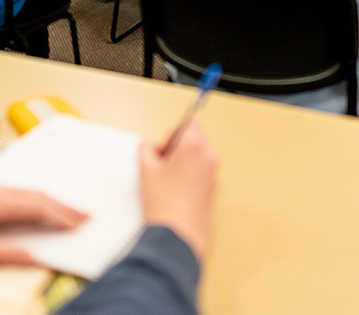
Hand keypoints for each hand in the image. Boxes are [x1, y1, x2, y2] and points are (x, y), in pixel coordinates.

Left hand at [0, 182, 86, 264]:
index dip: (60, 216)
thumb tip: (29, 256)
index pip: (35, 207)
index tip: (80, 223)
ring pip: (24, 192)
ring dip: (47, 201)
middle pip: (34, 195)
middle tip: (84, 215)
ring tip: (65, 211)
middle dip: (61, 206)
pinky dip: (30, 199)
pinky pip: (12, 192)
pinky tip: (31, 205)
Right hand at [140, 119, 216, 259]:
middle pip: (195, 138)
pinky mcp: (213, 191)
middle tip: (160, 164)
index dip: (173, 132)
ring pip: (198, 156)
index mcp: (194, 146)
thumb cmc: (164, 204)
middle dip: (177, 147)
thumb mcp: (145, 171)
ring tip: (166, 180)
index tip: (162, 148)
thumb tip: (148, 146)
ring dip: (183, 161)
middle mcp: (209, 158)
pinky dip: (189, 175)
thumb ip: (145, 150)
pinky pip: (202, 172)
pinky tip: (174, 192)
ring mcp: (213, 175)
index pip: (190, 122)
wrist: (178, 237)